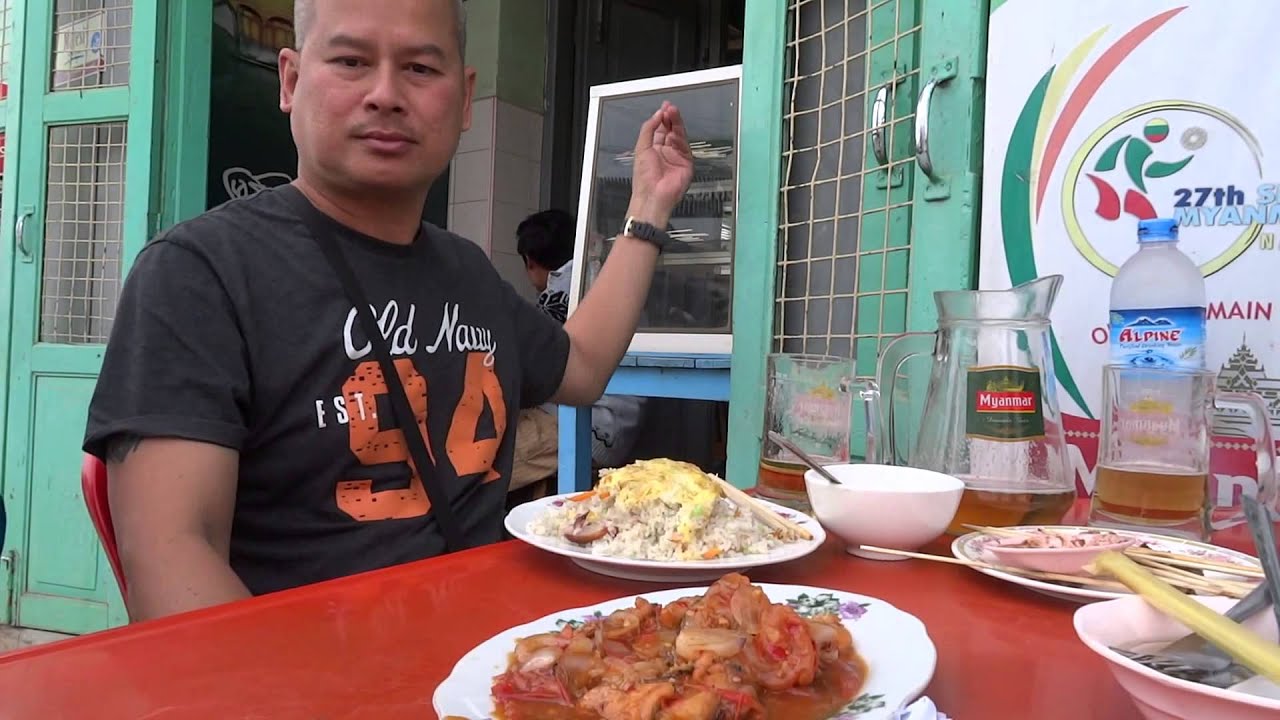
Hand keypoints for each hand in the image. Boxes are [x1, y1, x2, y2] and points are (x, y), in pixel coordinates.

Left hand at [627, 101, 694, 226]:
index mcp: (653, 149)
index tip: (663, 107)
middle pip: (670, 130)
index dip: (661, 117)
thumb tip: (656, 116)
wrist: (653, 195)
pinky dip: (679, 135)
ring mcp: (676, 156)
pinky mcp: (686, 162)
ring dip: (676, 123)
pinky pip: (684, 145)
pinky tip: (674, 129)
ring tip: (673, 111)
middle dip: (670, 117)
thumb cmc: (644, 179)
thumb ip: (648, 129)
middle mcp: (665, 152)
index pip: (659, 129)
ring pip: (678, 135)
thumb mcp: (641, 148)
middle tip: (670, 107)